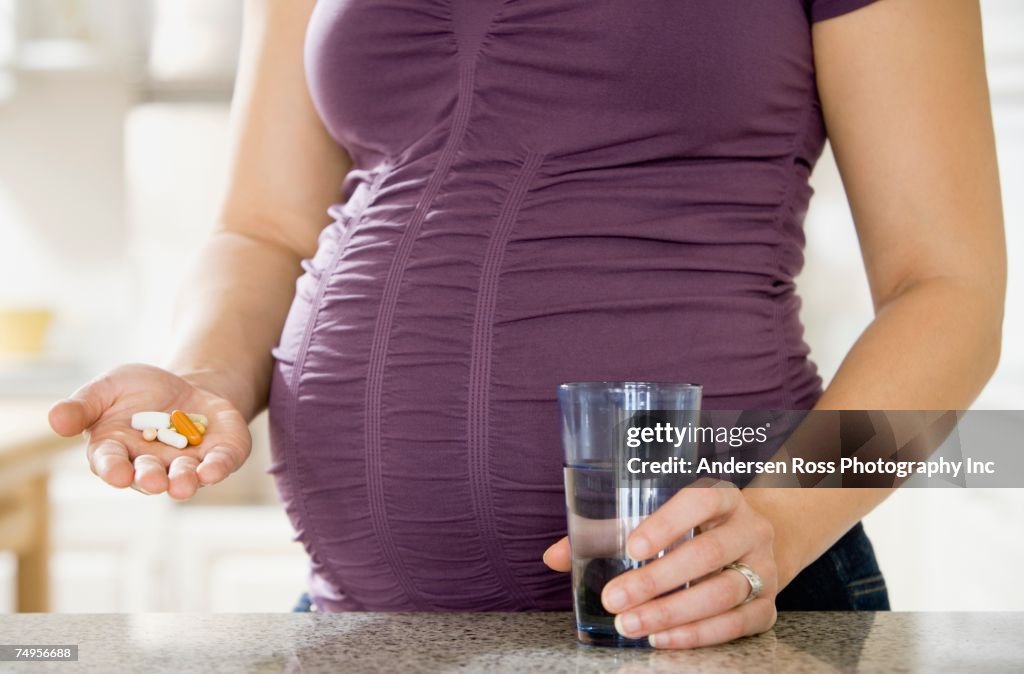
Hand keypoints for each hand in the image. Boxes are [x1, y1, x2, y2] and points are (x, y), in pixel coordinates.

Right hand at [48, 363, 251, 499]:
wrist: (186, 388)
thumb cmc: (137, 392)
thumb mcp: (107, 389)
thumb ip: (82, 406)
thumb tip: (55, 420)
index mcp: (117, 451)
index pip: (111, 463)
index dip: (113, 469)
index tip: (116, 473)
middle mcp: (151, 464)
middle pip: (149, 476)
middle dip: (151, 479)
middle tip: (154, 481)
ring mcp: (187, 463)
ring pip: (185, 477)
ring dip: (185, 481)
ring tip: (184, 484)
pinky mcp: (218, 455)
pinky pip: (219, 464)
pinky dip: (218, 467)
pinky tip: (214, 469)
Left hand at [543, 483, 777, 648]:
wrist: (755, 544)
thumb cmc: (692, 529)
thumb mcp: (657, 518)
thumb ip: (606, 533)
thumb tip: (553, 557)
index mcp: (721, 496)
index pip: (698, 501)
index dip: (666, 523)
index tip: (633, 547)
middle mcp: (748, 528)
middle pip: (706, 554)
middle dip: (656, 581)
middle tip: (615, 599)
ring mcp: (764, 567)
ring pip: (722, 593)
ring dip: (672, 613)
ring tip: (631, 625)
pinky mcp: (768, 604)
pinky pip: (738, 623)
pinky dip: (698, 634)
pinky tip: (663, 639)